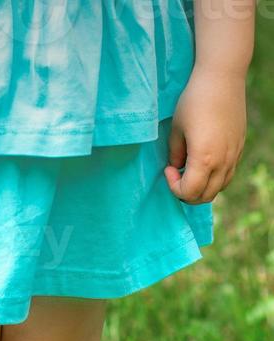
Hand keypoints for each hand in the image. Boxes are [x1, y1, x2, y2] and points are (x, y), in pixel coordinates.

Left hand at [165, 65, 246, 203]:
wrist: (222, 78)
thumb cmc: (194, 100)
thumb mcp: (176, 130)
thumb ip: (175, 154)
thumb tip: (177, 168)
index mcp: (204, 159)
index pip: (189, 192)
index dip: (174, 187)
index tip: (168, 170)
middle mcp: (223, 161)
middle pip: (205, 196)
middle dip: (187, 193)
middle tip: (177, 177)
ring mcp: (234, 155)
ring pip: (219, 188)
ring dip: (202, 188)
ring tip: (190, 171)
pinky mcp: (239, 147)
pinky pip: (228, 174)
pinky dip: (214, 178)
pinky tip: (204, 163)